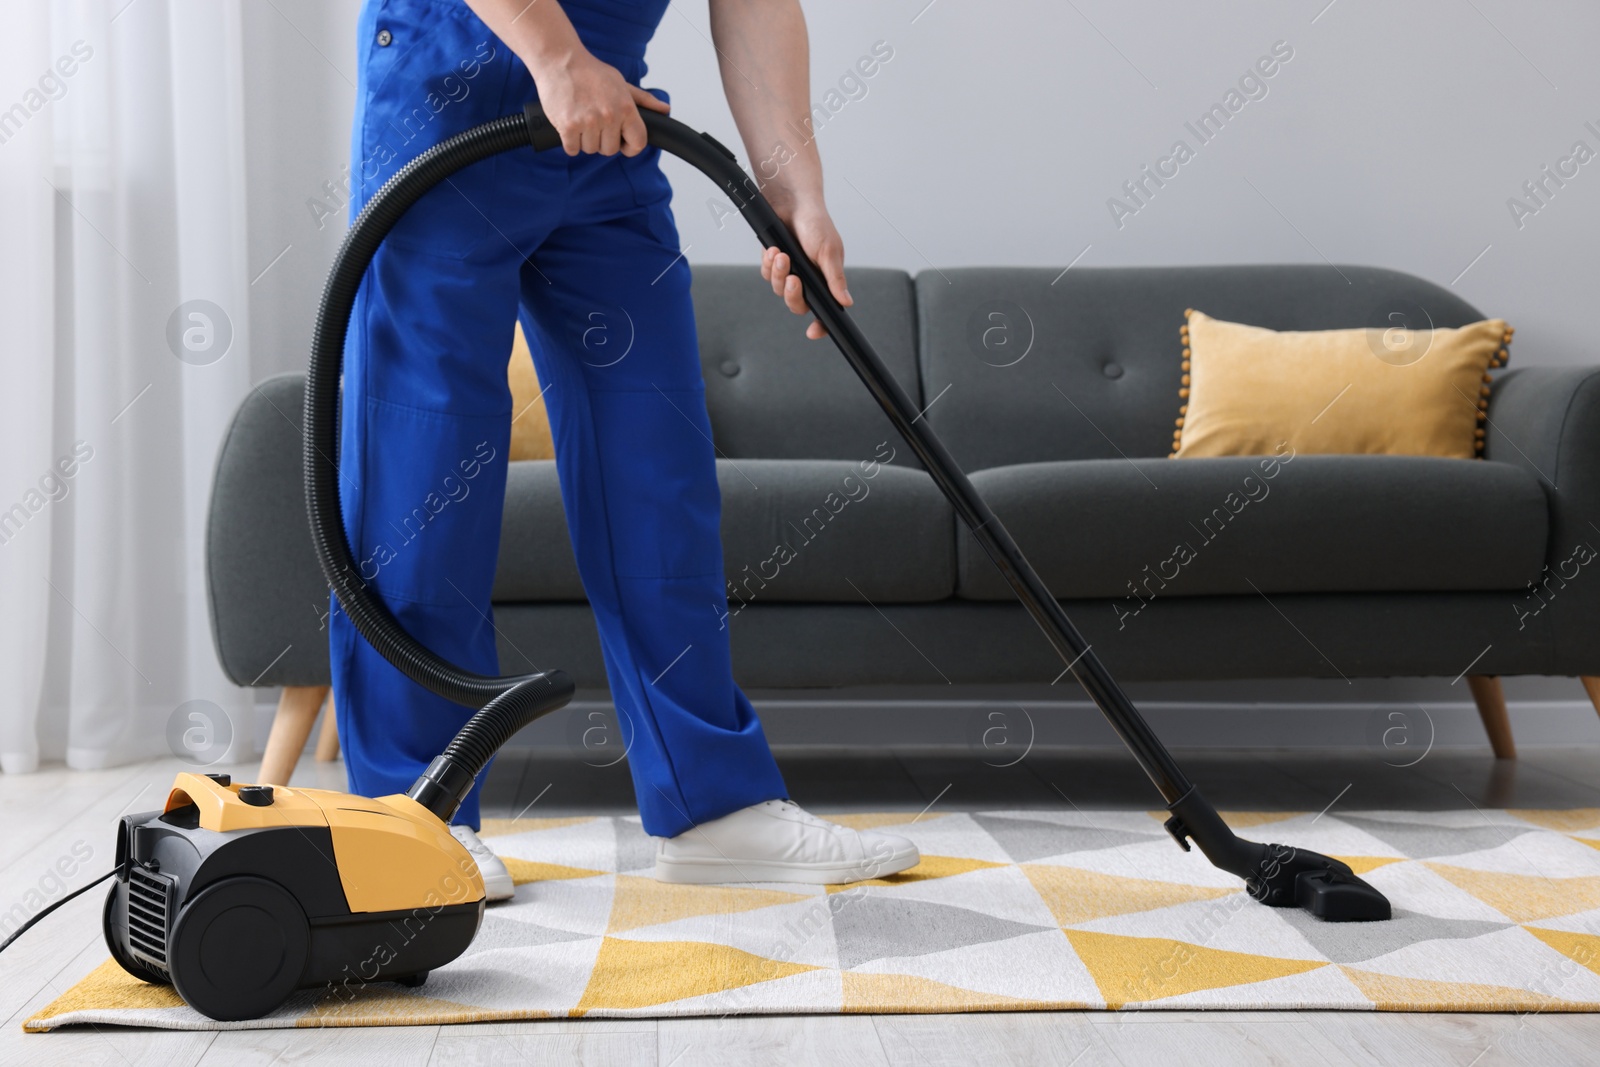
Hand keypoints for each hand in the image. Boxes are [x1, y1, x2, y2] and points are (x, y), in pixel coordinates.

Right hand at [530, 50, 668, 156]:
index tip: (623, 143)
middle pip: (610, 150)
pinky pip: (572, 149)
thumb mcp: (622, 84)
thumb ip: (644, 100)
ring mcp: (588, 122)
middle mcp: (609, 116)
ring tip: (581, 119)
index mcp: (625, 108)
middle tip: (595, 123)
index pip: (638, 143)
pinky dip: (570, 142)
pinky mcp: (568, 126)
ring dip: (585, 140)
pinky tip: (570, 125)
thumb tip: (665, 110)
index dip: (630, 147)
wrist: (560, 61)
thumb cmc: (591, 72)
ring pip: (591, 149)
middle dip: (603, 140)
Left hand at [760, 206, 851, 339]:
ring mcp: (790, 272)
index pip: (824, 310)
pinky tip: (773, 250)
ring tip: (781, 254)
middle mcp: (808, 279)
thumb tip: (846, 303)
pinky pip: (767, 275)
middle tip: (793, 278)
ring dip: (778, 273)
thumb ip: (835, 279)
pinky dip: (769, 264)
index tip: (812, 332)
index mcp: (826, 280)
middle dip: (792, 294)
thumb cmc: (816, 224)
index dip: (820, 324)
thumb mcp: (829, 251)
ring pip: (779, 290)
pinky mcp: (774, 263)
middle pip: (797, 304)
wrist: (791, 202)